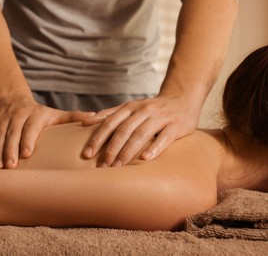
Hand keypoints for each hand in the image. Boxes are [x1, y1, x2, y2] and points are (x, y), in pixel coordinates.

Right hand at [0, 98, 94, 168]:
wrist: (13, 100)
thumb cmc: (40, 114)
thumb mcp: (56, 114)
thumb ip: (74, 117)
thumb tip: (96, 117)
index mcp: (36, 114)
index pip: (31, 126)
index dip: (28, 139)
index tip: (27, 153)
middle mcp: (18, 114)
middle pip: (13, 132)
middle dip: (11, 149)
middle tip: (10, 167)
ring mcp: (4, 117)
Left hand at [81, 96, 199, 166]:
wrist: (183, 99)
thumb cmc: (152, 109)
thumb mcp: (130, 108)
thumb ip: (110, 115)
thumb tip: (84, 122)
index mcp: (130, 107)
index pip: (110, 123)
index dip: (97, 138)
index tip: (86, 154)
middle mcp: (143, 110)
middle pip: (123, 130)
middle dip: (110, 149)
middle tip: (101, 167)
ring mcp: (160, 117)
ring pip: (141, 134)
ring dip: (128, 151)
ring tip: (118, 167)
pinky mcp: (176, 125)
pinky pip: (165, 137)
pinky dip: (155, 147)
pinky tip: (145, 159)